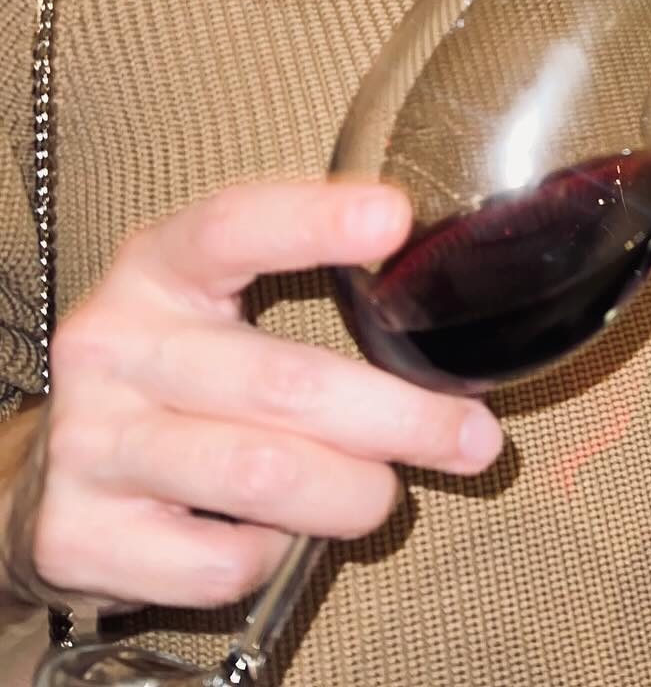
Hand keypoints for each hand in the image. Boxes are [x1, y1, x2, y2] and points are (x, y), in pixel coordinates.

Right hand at [3, 180, 501, 611]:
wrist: (54, 466)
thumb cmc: (181, 371)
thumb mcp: (220, 304)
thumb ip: (306, 287)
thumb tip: (447, 309)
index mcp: (157, 265)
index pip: (232, 228)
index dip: (313, 223)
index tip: (394, 218)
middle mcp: (113, 344)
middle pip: (282, 381)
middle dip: (400, 417)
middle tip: (470, 436)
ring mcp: (90, 440)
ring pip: (262, 475)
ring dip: (352, 494)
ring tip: (381, 493)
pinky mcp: (77, 534)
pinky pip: (219, 558)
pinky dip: (273, 554)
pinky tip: (274, 532)